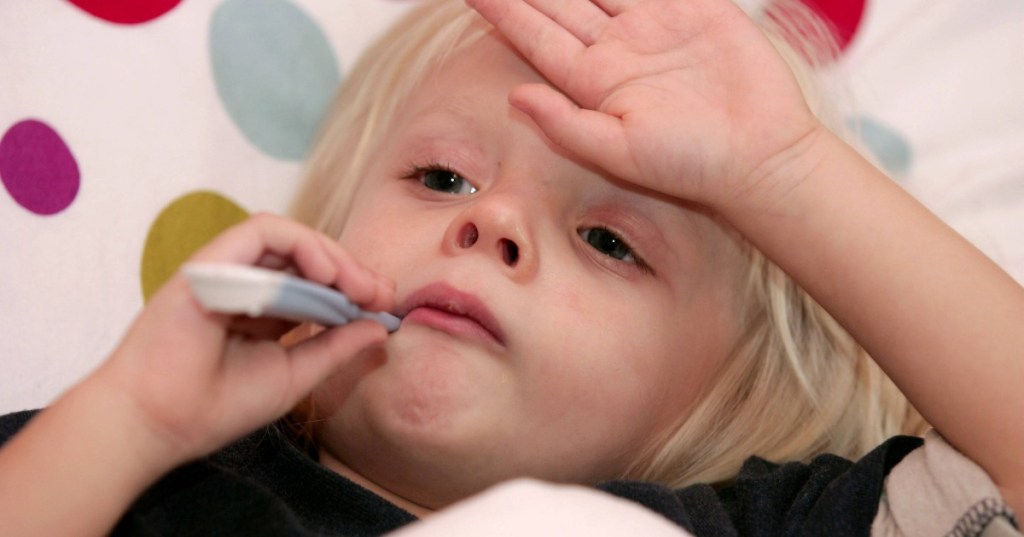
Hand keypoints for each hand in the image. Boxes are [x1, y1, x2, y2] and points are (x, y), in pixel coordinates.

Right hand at [95, 213, 394, 463]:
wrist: (159, 423)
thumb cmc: (217, 405)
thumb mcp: (295, 375)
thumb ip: (335, 348)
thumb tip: (381, 327)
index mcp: (262, 310)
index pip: (315, 282)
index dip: (353, 287)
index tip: (384, 305)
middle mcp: (244, 284)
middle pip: (306, 257)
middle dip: (350, 270)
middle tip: (380, 293)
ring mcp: (225, 270)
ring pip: (288, 237)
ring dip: (331, 255)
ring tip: (358, 285)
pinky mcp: (210, 261)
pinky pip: (262, 232)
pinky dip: (300, 243)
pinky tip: (326, 272)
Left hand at [467, 0, 824, 210]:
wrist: (760, 155)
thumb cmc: (691, 165)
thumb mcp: (619, 152)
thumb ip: (565, 124)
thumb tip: (512, 97)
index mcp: (591, 82)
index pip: (535, 36)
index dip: (502, 11)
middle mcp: (615, 50)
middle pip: (559, 2)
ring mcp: (652, 26)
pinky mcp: (692, 9)